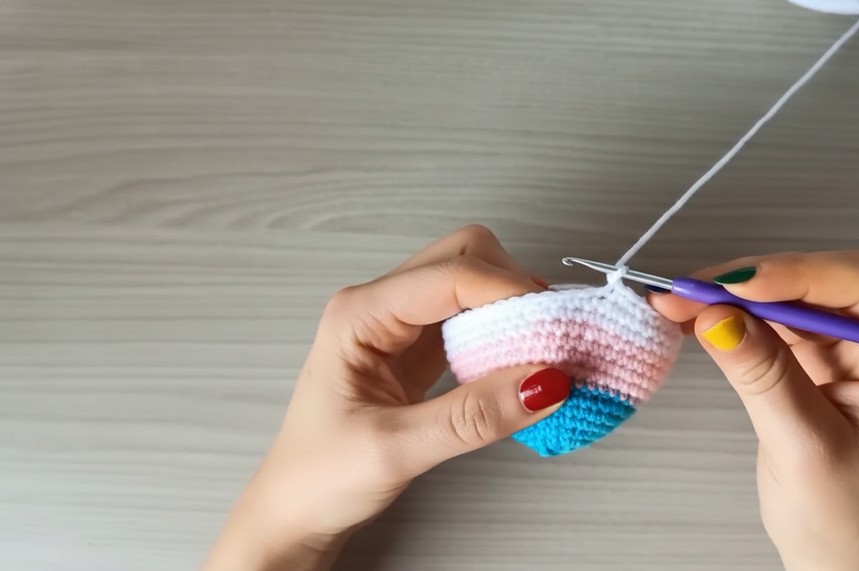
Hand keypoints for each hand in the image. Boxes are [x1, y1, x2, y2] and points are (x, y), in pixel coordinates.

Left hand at [202, 225, 570, 570]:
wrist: (295, 510)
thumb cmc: (319, 477)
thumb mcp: (396, 450)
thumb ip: (472, 416)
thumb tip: (546, 383)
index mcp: (359, 314)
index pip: (448, 274)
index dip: (507, 291)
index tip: (554, 328)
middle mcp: (380, 306)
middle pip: (463, 257)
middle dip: (514, 287)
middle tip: (551, 336)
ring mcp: (401, 325)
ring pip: (472, 283)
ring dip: (513, 309)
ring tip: (543, 353)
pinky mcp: (419, 349)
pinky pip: (472, 320)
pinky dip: (504, 333)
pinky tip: (520, 365)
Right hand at [649, 251, 858, 570]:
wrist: (834, 553)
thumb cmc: (842, 516)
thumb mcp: (802, 446)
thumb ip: (763, 376)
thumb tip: (717, 317)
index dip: (797, 273)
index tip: (735, 285)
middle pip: (818, 281)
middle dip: (752, 281)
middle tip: (690, 291)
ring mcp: (845, 349)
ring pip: (785, 295)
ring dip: (730, 296)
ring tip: (677, 303)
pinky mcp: (810, 358)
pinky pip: (767, 320)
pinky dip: (728, 317)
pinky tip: (694, 319)